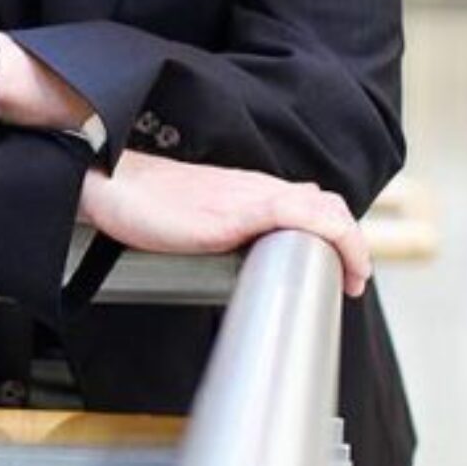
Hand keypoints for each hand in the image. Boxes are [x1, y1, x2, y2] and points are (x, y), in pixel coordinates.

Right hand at [79, 152, 372, 296]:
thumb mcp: (196, 218)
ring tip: (352, 278)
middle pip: (327, 205)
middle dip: (352, 243)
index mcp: (249, 189)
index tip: (342, 270)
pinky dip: (334, 237)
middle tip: (353, 279)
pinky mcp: (239, 212)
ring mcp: (250, 197)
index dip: (337, 233)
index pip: (310, 202)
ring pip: (325, 209)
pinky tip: (338, 264)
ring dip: (351, 244)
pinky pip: (303, 216)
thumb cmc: (144, 204)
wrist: (113, 185)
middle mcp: (258, 187)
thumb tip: (237, 257)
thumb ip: (223, 229)